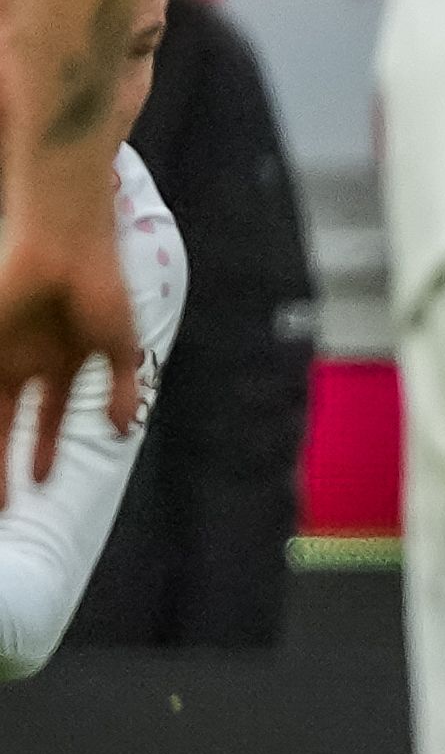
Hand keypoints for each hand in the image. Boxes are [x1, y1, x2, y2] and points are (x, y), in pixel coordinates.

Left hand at [0, 209, 142, 485]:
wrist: (68, 245)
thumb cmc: (99, 289)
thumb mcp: (117, 347)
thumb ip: (121, 390)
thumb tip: (124, 431)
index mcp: (58, 366)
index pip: (44, 418)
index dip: (42, 450)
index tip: (41, 483)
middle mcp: (24, 365)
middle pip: (7, 425)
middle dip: (4, 465)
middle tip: (3, 508)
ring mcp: (2, 354)